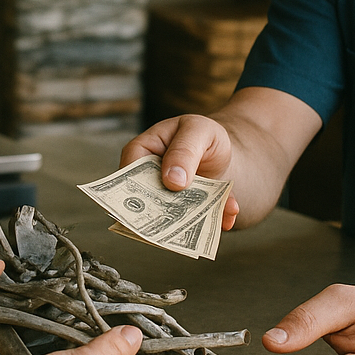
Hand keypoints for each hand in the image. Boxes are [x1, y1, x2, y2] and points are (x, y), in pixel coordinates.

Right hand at [122, 114, 239, 229]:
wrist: (224, 148)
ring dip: (191, 222)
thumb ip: (185, 150)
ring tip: (211, 219)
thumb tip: (172, 180)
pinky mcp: (186, 212)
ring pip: (171, 217)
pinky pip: (196, 223)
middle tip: (178, 220)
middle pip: (146, 201)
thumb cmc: (202, 133)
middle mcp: (148, 180)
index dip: (134, 189)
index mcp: (141, 152)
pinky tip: (227, 218)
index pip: (128, 173)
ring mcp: (167, 199)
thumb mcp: (198, 131)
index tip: (149, 201)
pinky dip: (213, 221)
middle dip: (163, 212)